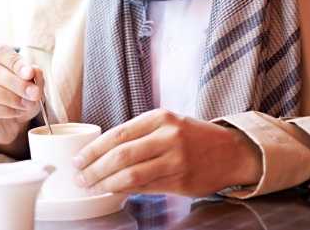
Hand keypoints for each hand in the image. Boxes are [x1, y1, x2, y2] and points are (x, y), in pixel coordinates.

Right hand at [0, 45, 43, 144]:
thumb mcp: (30, 84)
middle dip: (15, 82)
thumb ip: (32, 76)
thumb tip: (35, 71)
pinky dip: (2, 110)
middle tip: (34, 93)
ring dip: (8, 97)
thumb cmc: (17, 95)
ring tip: (26, 104)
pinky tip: (16, 112)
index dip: (15, 62)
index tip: (30, 74)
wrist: (9, 123)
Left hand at [73, 109, 262, 196]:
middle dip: (95, 169)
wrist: (231, 151)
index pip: (117, 134)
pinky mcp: (182, 182)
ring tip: (92, 187)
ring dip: (106, 183)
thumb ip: (138, 134)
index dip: (94, 149)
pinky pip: (145, 188)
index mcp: (159, 118)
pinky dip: (125, 190)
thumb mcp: (167, 123)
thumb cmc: (192, 136)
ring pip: (131, 175)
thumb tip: (101, 151)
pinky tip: (113, 190)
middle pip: (121, 156)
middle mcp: (168, 137)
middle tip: (80, 177)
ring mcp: (176, 161)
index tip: (78, 159)